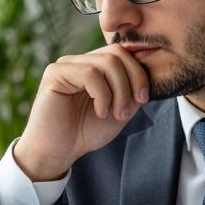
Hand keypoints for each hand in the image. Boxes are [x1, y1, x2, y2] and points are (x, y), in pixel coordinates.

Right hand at [13, 45, 149, 180]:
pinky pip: (89, 74)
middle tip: (126, 110)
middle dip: (131, 81)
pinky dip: (102, 95)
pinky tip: (100, 111)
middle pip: (117, 53)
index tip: (143, 100)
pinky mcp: (55, 73)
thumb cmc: (85, 132)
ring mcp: (66, 65)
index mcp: (95, 67)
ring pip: (106, 63)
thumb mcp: (119, 111)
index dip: (139, 73)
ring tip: (113, 114)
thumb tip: (148, 73)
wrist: (59, 151)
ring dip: (118, 91)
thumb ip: (132, 91)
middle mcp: (80, 61)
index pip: (123, 53)